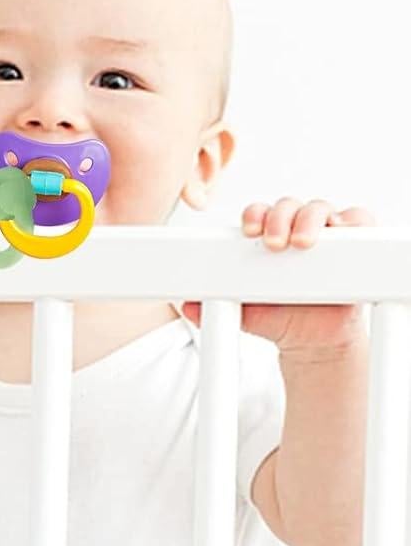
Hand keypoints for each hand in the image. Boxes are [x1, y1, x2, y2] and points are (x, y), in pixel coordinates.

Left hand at [180, 199, 372, 355]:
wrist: (309, 339)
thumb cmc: (276, 316)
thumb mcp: (243, 314)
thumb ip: (214, 308)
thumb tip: (186, 305)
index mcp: (265, 238)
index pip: (259, 215)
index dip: (253, 216)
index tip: (247, 232)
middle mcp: (295, 228)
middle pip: (288, 206)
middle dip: (279, 218)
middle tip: (274, 243)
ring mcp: (326, 233)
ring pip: (320, 209)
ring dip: (310, 219)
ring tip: (302, 243)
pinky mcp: (354, 242)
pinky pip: (358, 220)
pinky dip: (352, 220)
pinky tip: (341, 231)